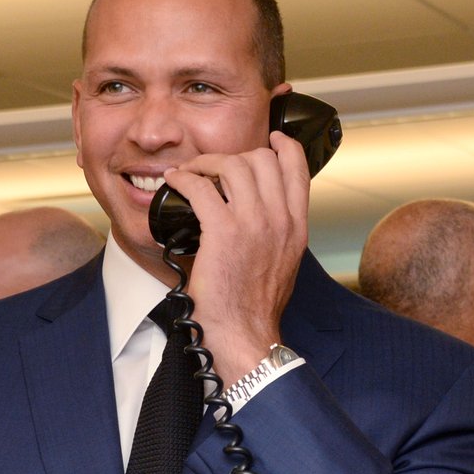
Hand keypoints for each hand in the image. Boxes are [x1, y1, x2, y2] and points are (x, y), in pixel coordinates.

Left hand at [163, 131, 309, 383]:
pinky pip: (201, 187)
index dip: (283, 146)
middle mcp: (280, 220)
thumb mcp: (283, 264)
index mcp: (297, 227)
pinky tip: (175, 182)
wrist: (245, 334)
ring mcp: (253, 224)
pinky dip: (184, 178)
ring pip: (232, 165)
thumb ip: (278, 235)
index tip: (270, 139)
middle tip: (212, 166)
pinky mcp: (223, 232)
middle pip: (261, 159)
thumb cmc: (256, 307)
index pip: (298, 168)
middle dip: (234, 156)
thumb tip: (261, 219)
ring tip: (190, 172)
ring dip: (205, 162)